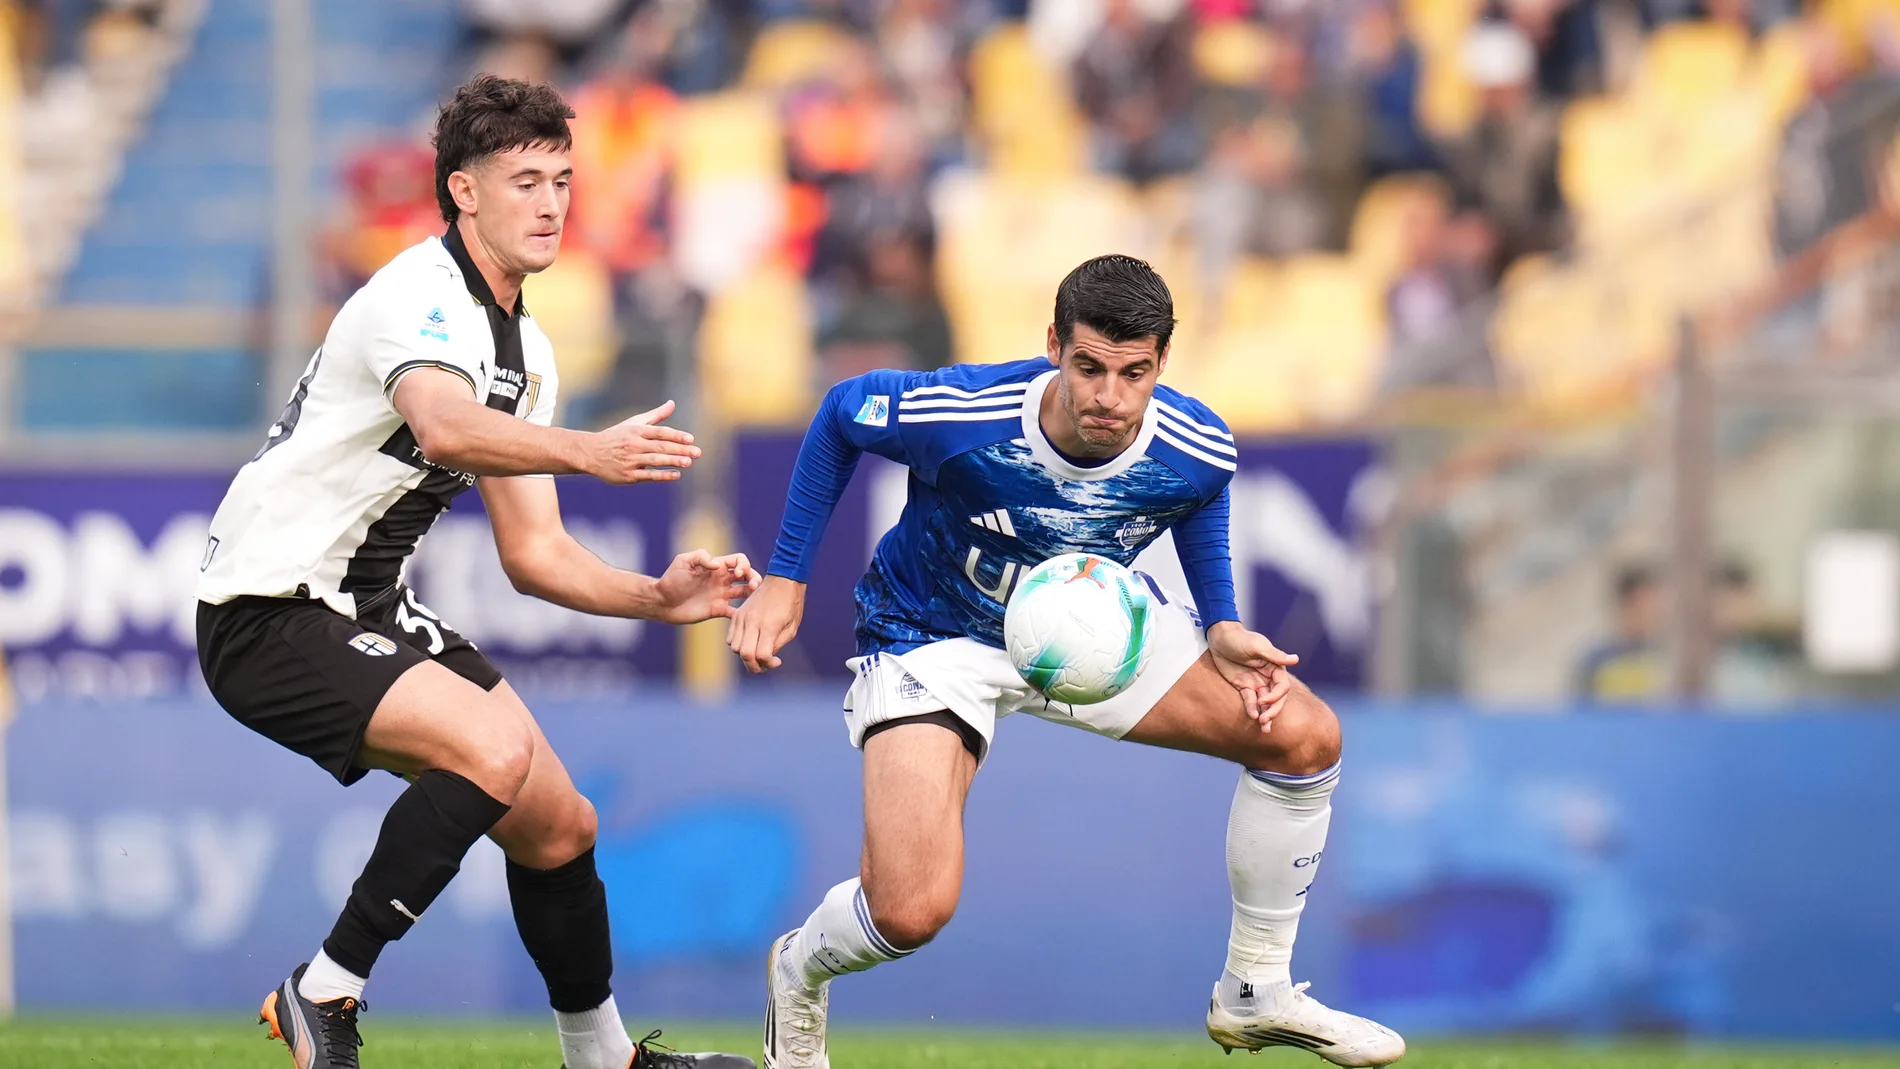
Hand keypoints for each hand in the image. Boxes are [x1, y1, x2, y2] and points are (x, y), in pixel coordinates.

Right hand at [587, 400, 701, 483]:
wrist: (590, 453)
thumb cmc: (616, 436)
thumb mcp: (634, 423)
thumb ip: (656, 416)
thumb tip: (672, 403)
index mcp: (636, 431)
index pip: (660, 432)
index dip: (676, 435)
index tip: (690, 439)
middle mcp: (634, 444)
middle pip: (660, 446)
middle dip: (680, 449)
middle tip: (697, 452)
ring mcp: (631, 460)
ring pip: (655, 460)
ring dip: (672, 461)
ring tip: (688, 462)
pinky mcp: (628, 475)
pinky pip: (647, 475)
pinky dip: (662, 475)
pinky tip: (676, 474)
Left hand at [651, 549, 758, 623]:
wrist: (662, 602)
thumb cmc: (671, 579)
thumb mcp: (683, 561)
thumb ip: (701, 557)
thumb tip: (718, 564)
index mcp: (716, 566)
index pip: (739, 561)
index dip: (744, 565)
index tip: (738, 574)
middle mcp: (721, 580)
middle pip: (747, 576)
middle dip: (754, 578)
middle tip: (753, 585)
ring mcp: (721, 595)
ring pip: (745, 592)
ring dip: (753, 594)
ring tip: (755, 598)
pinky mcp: (718, 610)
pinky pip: (736, 612)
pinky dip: (743, 613)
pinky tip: (747, 615)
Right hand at [725, 575, 805, 672]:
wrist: (782, 580)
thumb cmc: (791, 604)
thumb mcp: (791, 628)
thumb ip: (777, 646)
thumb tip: (765, 660)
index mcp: (769, 625)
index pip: (761, 655)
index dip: (769, 664)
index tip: (777, 661)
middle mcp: (752, 622)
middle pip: (745, 654)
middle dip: (755, 666)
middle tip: (765, 664)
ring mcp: (742, 617)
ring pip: (735, 647)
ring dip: (746, 655)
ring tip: (758, 652)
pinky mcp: (737, 614)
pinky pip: (730, 637)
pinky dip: (738, 644)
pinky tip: (750, 642)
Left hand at [1207, 621, 1299, 731]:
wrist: (1219, 637)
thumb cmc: (1240, 638)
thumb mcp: (1257, 646)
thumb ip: (1275, 656)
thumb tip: (1296, 659)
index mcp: (1275, 667)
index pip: (1282, 686)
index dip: (1276, 696)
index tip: (1263, 700)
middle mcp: (1268, 677)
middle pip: (1276, 698)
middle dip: (1273, 710)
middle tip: (1265, 722)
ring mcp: (1256, 683)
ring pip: (1264, 703)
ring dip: (1266, 715)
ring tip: (1264, 728)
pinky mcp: (1243, 686)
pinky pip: (1250, 700)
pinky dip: (1252, 709)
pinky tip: (1252, 716)